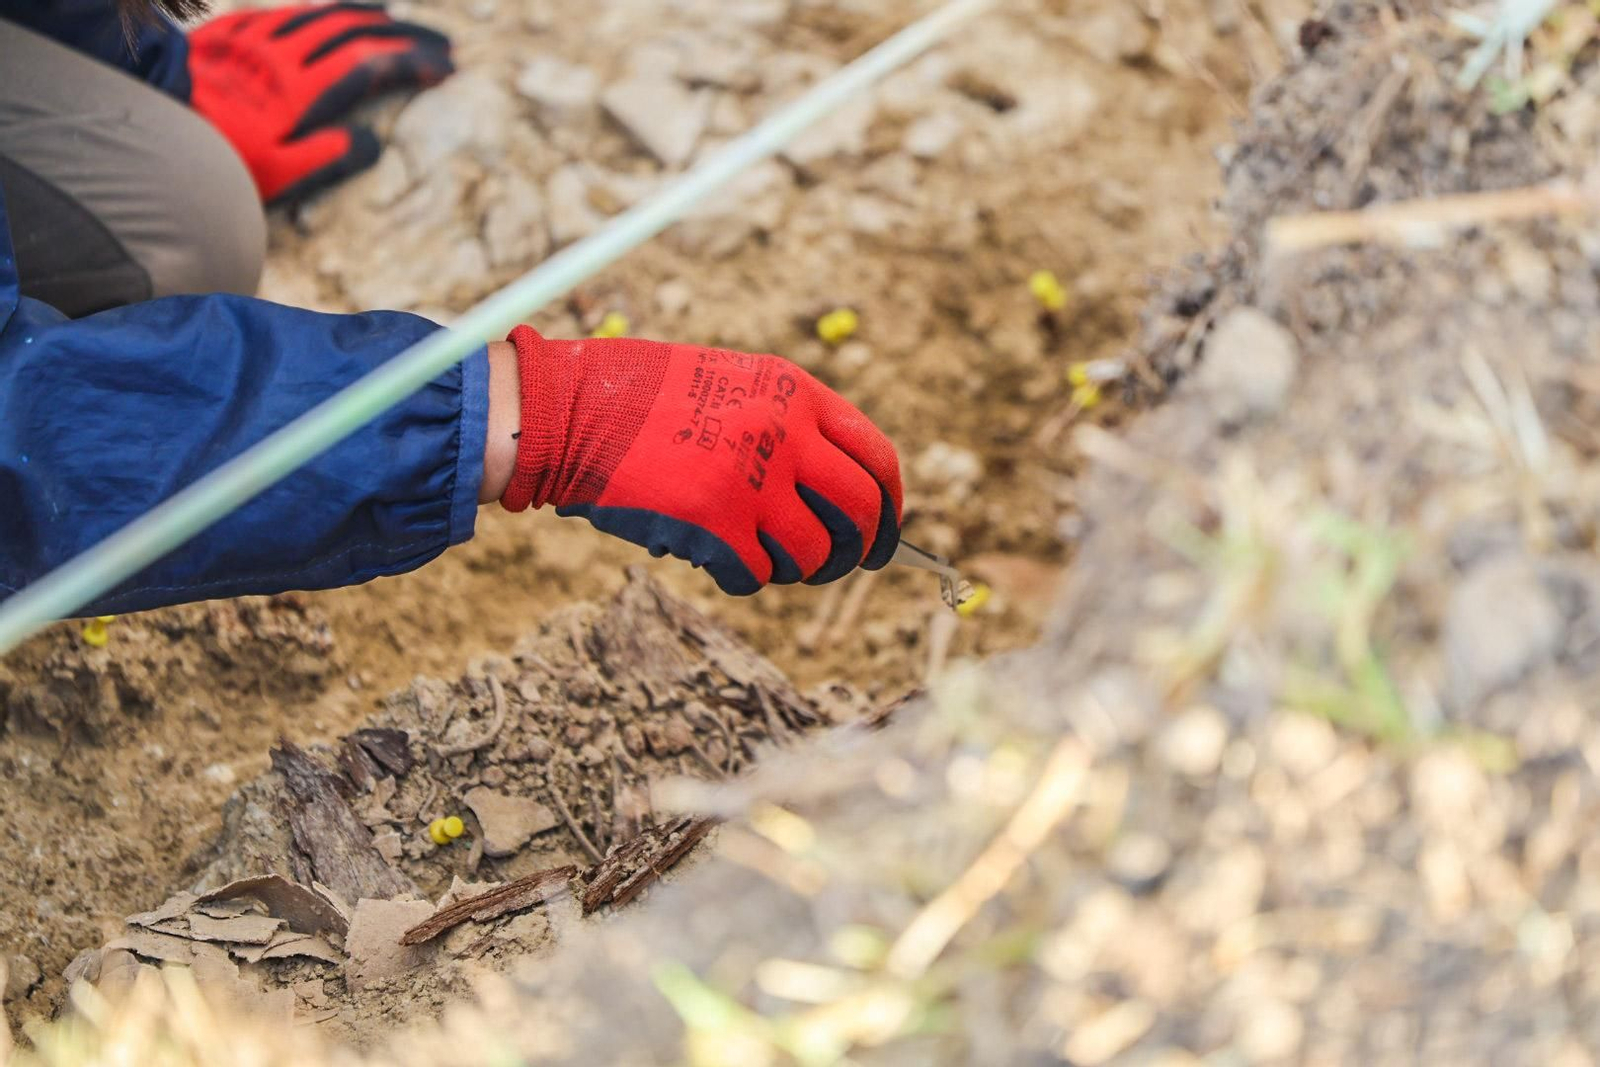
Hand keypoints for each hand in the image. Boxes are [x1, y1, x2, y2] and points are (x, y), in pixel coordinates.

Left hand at [187, 2, 452, 204]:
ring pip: (323, 14)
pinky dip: (322, 9)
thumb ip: (329, 156)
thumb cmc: (219, 161)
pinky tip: (334, 13)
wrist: (152, 123)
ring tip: (398, 18)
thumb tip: (372, 140)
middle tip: (442, 41)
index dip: (413, 64)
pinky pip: (287, 11)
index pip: (370, 67)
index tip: (447, 68)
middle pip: (356, 32)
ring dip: (368, 14)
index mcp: (301, 93)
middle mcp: (284, 55)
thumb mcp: (278, 175)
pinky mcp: (233, 32)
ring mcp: (258, 38)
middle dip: (404, 35)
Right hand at [497, 327, 901, 594]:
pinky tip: (719, 560)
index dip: (891, 506)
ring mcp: (752, 482)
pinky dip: (744, 579)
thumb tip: (845, 497)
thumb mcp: (736, 384)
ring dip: (796, 569)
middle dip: (860, 551)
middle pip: (861, 514)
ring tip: (763, 556)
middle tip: (838, 565)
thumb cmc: (648, 399)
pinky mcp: (715, 526)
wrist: (570, 408)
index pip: (877, 458)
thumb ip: (791, 426)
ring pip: (812, 555)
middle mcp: (784, 434)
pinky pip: (756, 576)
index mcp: (796, 393)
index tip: (886, 533)